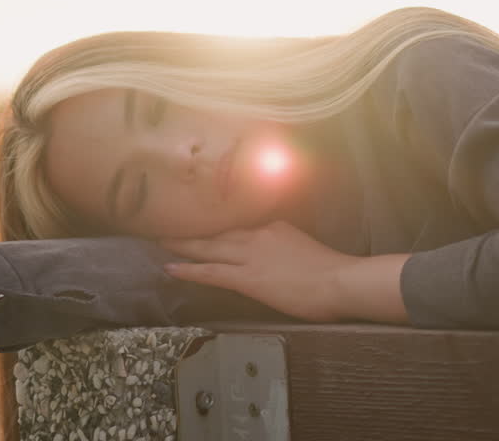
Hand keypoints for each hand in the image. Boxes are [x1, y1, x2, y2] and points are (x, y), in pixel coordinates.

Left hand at [161, 220, 357, 321]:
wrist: (340, 281)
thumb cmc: (332, 270)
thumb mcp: (303, 245)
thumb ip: (285, 242)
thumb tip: (274, 249)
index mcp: (272, 225)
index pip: (236, 222)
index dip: (214, 221)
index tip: (197, 216)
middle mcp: (257, 234)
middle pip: (216, 230)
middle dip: (190, 227)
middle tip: (163, 221)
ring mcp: (250, 255)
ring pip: (208, 247)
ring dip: (181, 244)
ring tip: (158, 240)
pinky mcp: (248, 278)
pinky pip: (210, 272)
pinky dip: (188, 270)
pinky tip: (169, 269)